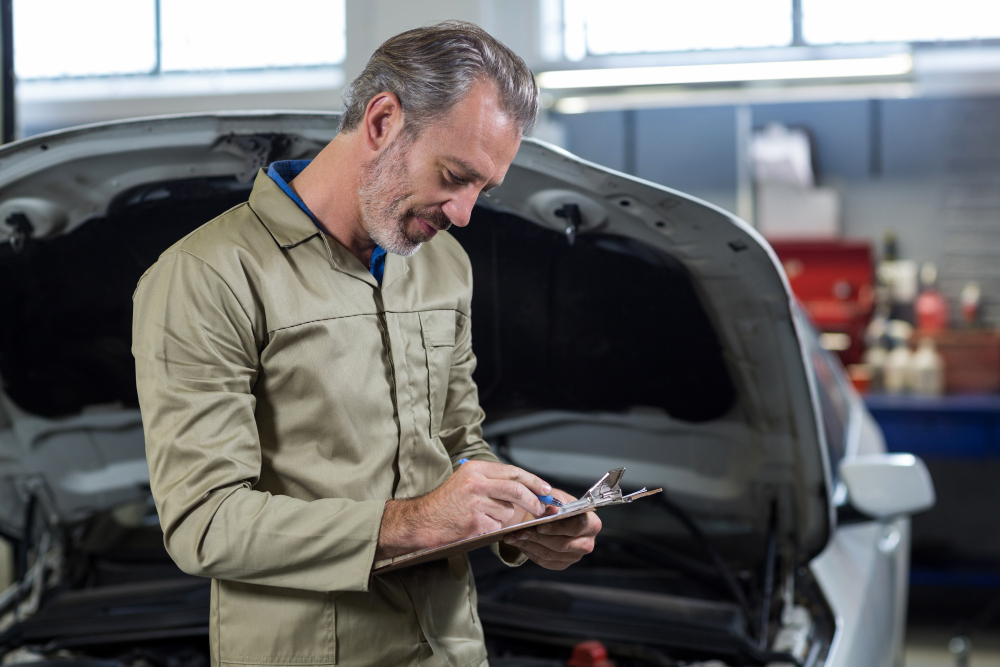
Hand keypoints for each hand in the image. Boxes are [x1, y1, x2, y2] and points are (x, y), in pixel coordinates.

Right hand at [376, 460, 550, 559]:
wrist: (421, 521)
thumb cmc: (446, 502)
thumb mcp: (466, 481)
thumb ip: (492, 481)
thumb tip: (526, 488)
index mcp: (475, 469)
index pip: (513, 472)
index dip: (533, 481)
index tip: (546, 489)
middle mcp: (476, 483)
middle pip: (516, 491)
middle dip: (533, 501)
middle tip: (542, 509)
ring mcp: (475, 504)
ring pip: (507, 511)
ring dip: (502, 517)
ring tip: (482, 516)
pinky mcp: (474, 523)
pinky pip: (496, 526)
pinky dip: (492, 528)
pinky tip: (475, 525)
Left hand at [502, 489, 601, 569]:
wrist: (551, 517)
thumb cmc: (556, 505)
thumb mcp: (555, 496)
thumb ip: (554, 500)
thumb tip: (553, 510)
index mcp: (591, 523)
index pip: (578, 527)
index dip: (558, 527)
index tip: (540, 525)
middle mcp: (587, 542)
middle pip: (563, 544)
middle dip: (539, 537)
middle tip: (521, 531)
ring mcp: (575, 556)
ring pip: (550, 554)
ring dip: (530, 544)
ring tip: (515, 536)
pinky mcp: (562, 564)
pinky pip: (544, 561)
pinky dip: (529, 551)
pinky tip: (519, 542)